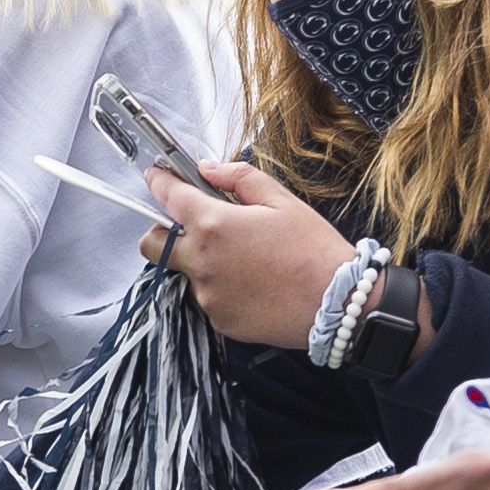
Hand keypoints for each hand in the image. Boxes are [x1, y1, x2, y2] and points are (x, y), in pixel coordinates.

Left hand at [147, 161, 356, 350]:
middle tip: (190, 226)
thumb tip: (208, 169)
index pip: (168, 197)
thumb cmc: (313, 250)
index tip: (156, 176)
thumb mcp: (281, 200)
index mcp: (214, 225)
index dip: (159, 182)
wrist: (336, 304)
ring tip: (245, 260)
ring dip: (202, 262)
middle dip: (162, 231)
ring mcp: (207, 295)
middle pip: (153, 245)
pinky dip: (223, 288)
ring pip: (185, 273)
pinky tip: (254, 284)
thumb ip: (238, 178)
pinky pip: (208, 299)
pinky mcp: (218, 320)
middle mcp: (201, 262)